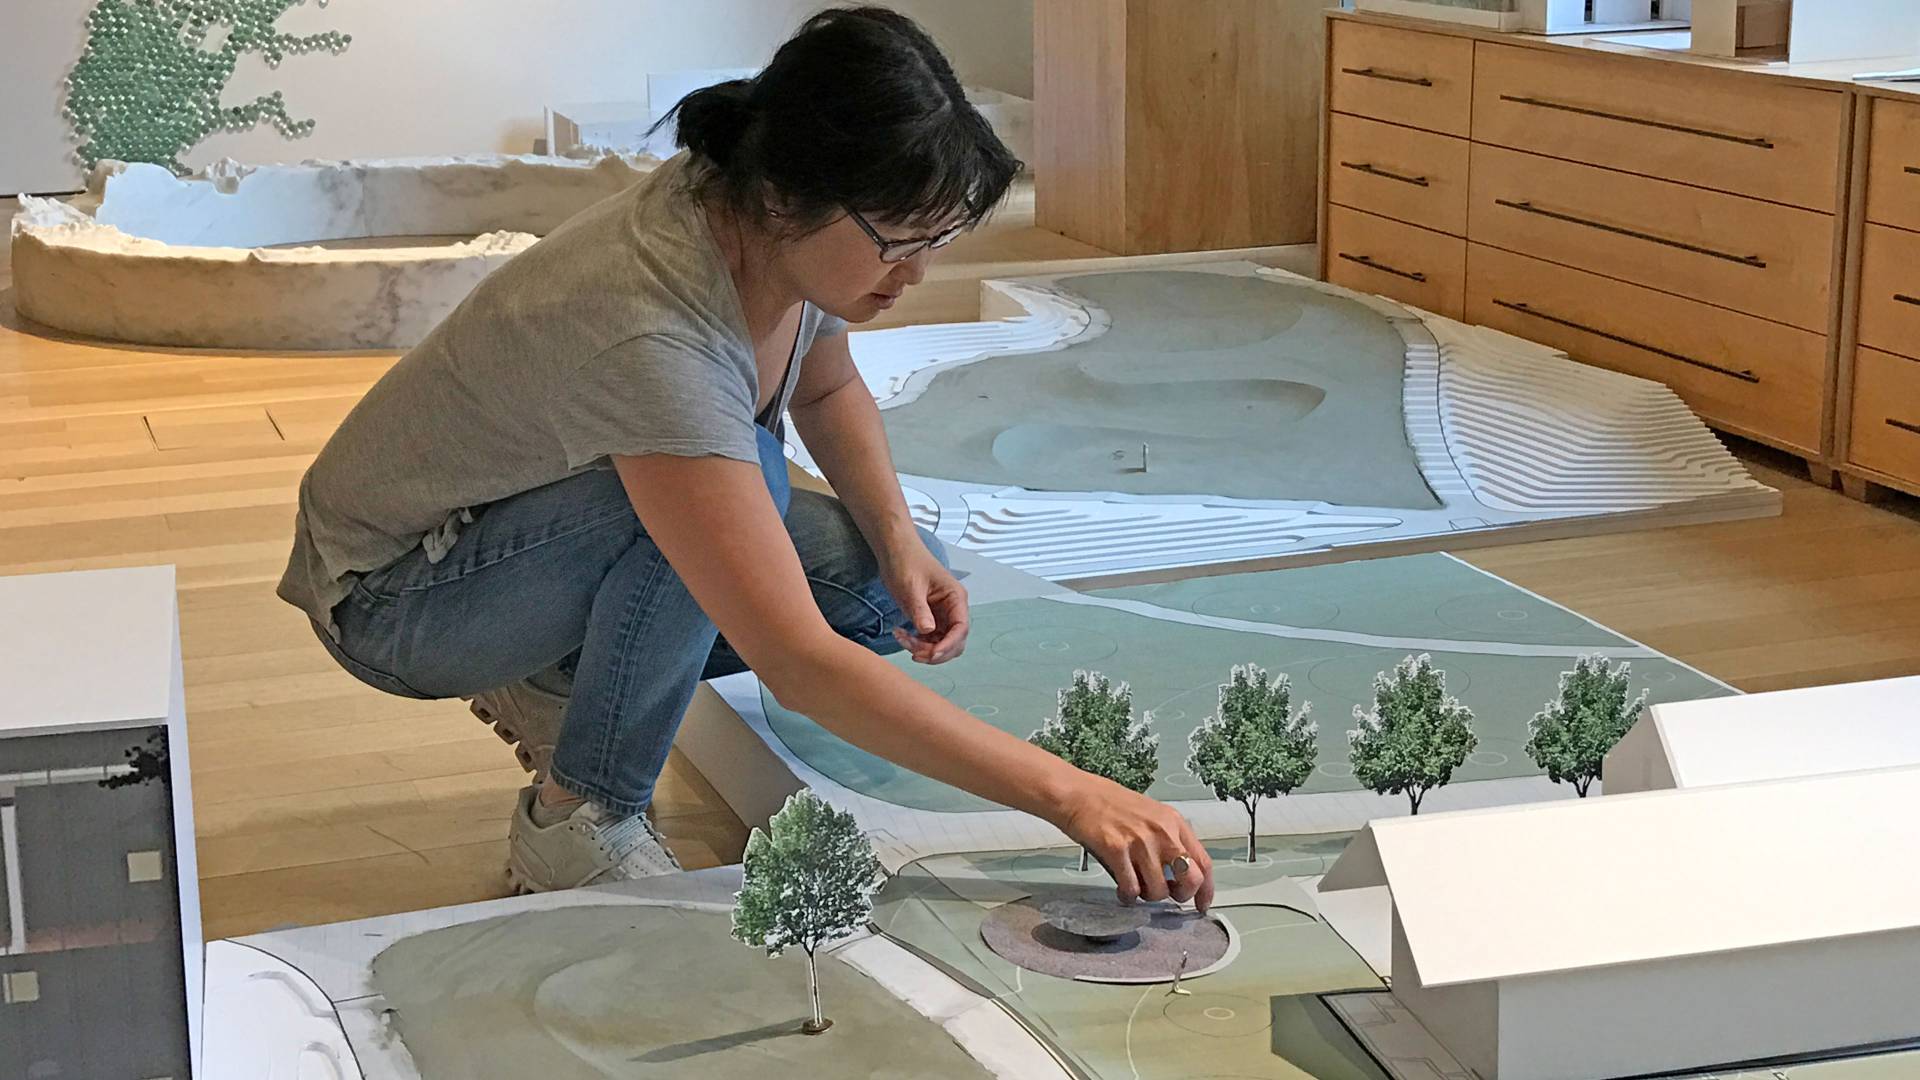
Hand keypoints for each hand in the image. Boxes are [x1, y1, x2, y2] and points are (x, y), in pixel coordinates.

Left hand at [881, 546, 969, 664]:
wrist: (894, 552)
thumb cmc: (906, 562)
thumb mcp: (911, 587)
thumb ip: (920, 609)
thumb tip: (928, 630)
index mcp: (955, 598)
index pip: (961, 628)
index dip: (949, 645)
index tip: (932, 655)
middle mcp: (953, 609)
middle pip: (954, 642)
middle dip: (936, 651)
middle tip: (913, 653)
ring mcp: (942, 615)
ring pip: (940, 644)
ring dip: (923, 649)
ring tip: (902, 639)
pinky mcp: (929, 619)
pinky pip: (928, 640)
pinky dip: (915, 643)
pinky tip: (900, 634)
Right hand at [1056, 776, 1215, 912]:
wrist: (1079, 794)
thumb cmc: (1111, 805)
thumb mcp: (1152, 816)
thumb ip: (1169, 841)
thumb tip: (1181, 874)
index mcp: (1174, 822)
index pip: (1203, 862)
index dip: (1205, 889)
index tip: (1201, 903)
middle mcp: (1162, 831)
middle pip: (1190, 878)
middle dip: (1180, 895)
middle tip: (1166, 894)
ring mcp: (1140, 841)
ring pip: (1159, 890)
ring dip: (1148, 896)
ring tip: (1136, 887)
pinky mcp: (1117, 850)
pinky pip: (1131, 888)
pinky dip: (1128, 896)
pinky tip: (1122, 890)